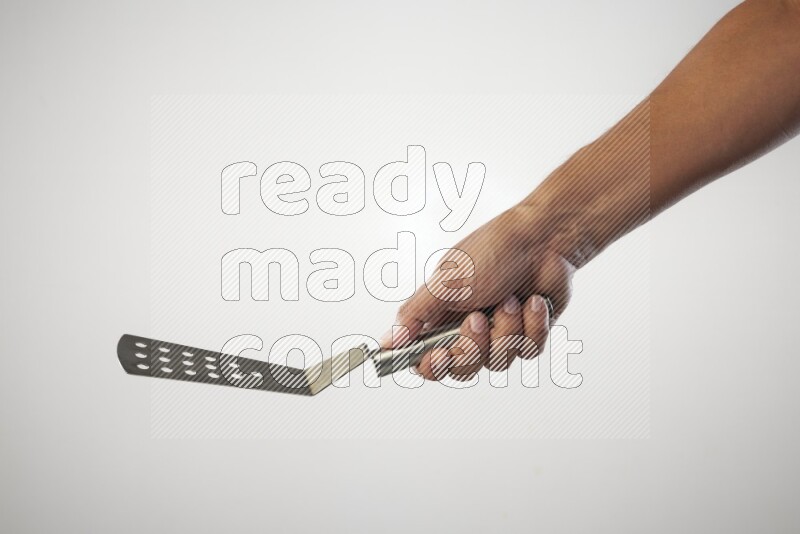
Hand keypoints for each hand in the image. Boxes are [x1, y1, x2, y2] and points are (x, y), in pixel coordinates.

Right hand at [383, 204, 576, 380]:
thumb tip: (388, 341)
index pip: (425, 359)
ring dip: (506, 328)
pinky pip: (528, 351)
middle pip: (462, 368)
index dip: (431, 366)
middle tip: (478, 318)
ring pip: (498, 362)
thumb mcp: (445, 282)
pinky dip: (532, 325)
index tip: (439, 356)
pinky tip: (532, 301)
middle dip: (473, 345)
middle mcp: (468, 329)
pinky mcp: (529, 334)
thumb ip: (415, 314)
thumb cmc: (492, 250)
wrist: (543, 239)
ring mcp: (499, 334)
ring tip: (511, 299)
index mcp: (441, 316)